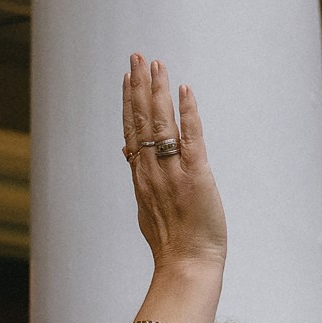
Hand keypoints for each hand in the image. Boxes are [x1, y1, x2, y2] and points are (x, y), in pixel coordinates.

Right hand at [122, 54, 224, 273]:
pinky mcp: (195, 175)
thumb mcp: (147, 211)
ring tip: (156, 64)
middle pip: (140, 120)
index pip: (131, 132)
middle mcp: (151, 170)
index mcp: (141, 178)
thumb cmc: (173, 246)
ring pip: (160, 123)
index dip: (127, 102)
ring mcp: (172, 172)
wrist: (186, 265)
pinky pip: (190, 137)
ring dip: (158, 91)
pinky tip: (184, 89)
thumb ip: (142, 182)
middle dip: (138, 86)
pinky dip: (187, 111)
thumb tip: (130, 160)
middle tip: (137, 57)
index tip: (126, 78)